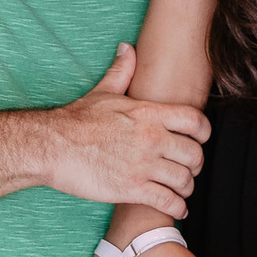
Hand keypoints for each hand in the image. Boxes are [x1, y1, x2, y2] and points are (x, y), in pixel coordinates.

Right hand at [47, 43, 208, 218]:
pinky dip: (177, 208)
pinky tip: (176, 208)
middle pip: (195, 154)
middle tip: (188, 168)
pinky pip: (168, 202)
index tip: (199, 139)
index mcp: (149, 114)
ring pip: (184, 180)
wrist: (52, 146)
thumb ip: (121, 71)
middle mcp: (152, 139)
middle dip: (195, 164)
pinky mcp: (132, 189)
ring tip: (181, 190)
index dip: (204, 133)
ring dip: (186, 188)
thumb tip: (127, 48)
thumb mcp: (103, 91)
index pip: (196, 121)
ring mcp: (143, 165)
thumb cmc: (76, 121)